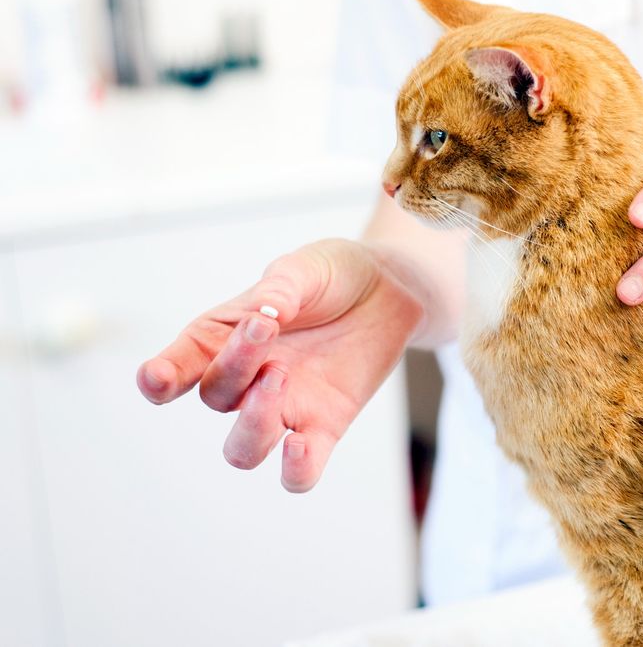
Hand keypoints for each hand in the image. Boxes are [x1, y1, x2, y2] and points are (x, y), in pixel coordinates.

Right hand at [135, 238, 423, 491]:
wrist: (387, 288)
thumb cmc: (332, 275)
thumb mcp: (305, 268)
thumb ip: (281, 287)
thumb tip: (267, 312)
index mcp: (221, 338)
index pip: (177, 368)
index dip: (160, 379)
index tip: (156, 377)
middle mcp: (244, 381)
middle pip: (215, 398)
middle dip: (235, 365)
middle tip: (267, 326)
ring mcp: (282, 408)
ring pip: (243, 450)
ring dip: (254, 422)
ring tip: (281, 375)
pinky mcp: (324, 427)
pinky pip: (300, 474)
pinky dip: (295, 471)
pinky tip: (299, 445)